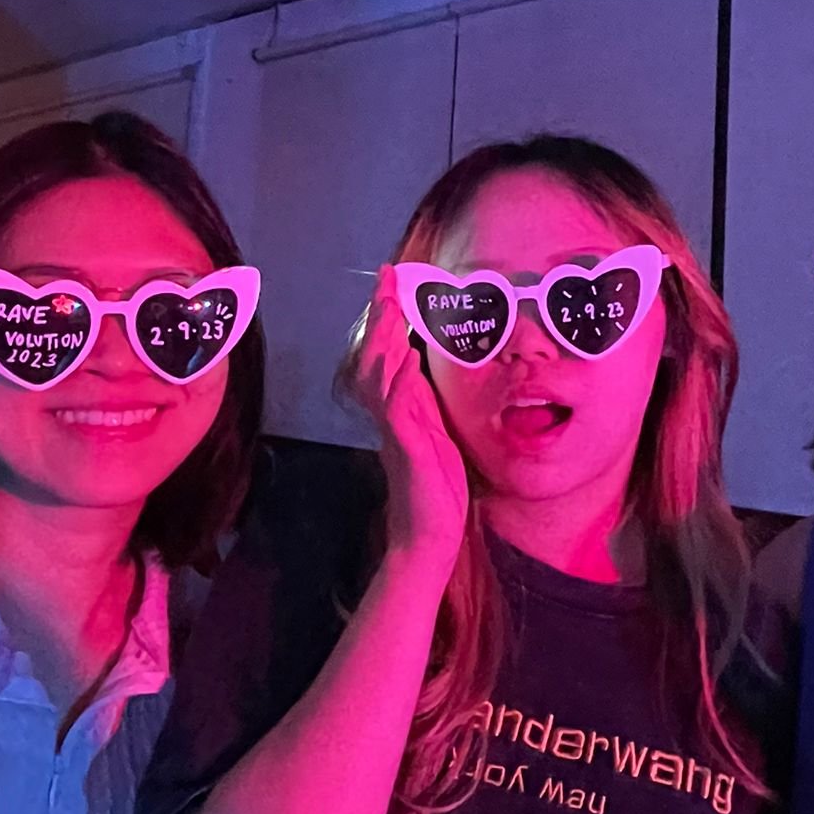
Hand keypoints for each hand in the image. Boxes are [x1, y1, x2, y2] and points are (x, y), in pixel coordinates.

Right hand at [351, 267, 469, 579]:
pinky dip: (398, 382)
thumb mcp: (438, 435)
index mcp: (402, 409)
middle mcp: (393, 414)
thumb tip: (425, 369)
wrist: (429, 534)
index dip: (387, 318)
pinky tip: (404, 360)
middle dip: (381, 315)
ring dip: (384, 339)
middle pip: (376, 356)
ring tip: (391, 306)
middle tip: (386, 279)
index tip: (391, 282)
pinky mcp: (407, 448)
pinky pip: (397, 410)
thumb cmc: (437, 489)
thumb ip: (428, 403)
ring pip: (379, 376)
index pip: (388, 354)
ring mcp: (396, 430)